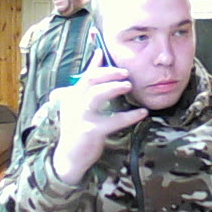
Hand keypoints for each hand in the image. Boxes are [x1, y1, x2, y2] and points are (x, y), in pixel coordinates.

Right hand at [52, 50, 147, 184]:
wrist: (69, 158)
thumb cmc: (77, 130)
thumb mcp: (78, 105)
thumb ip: (87, 85)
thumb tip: (97, 58)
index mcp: (72, 96)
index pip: (86, 75)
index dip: (98, 64)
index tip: (107, 53)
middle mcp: (74, 103)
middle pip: (91, 80)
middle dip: (109, 73)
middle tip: (126, 73)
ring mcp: (81, 117)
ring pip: (97, 95)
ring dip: (114, 87)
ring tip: (129, 86)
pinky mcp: (91, 131)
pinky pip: (113, 120)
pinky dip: (129, 116)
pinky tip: (142, 113)